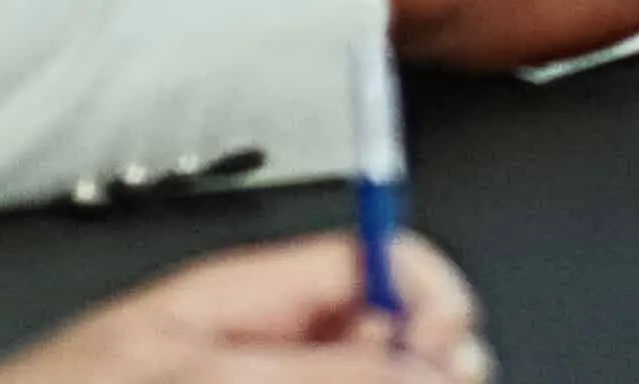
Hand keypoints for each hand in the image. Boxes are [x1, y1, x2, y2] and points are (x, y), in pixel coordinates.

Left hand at [0, 232, 486, 379]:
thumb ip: (312, 362)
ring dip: (388, 382)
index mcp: (245, 300)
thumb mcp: (192, 374)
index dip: (428, 301)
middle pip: (386, 343)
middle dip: (422, 364)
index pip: (378, 266)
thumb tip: (425, 353)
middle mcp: (258, 352)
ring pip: (362, 380)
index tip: (447, 350)